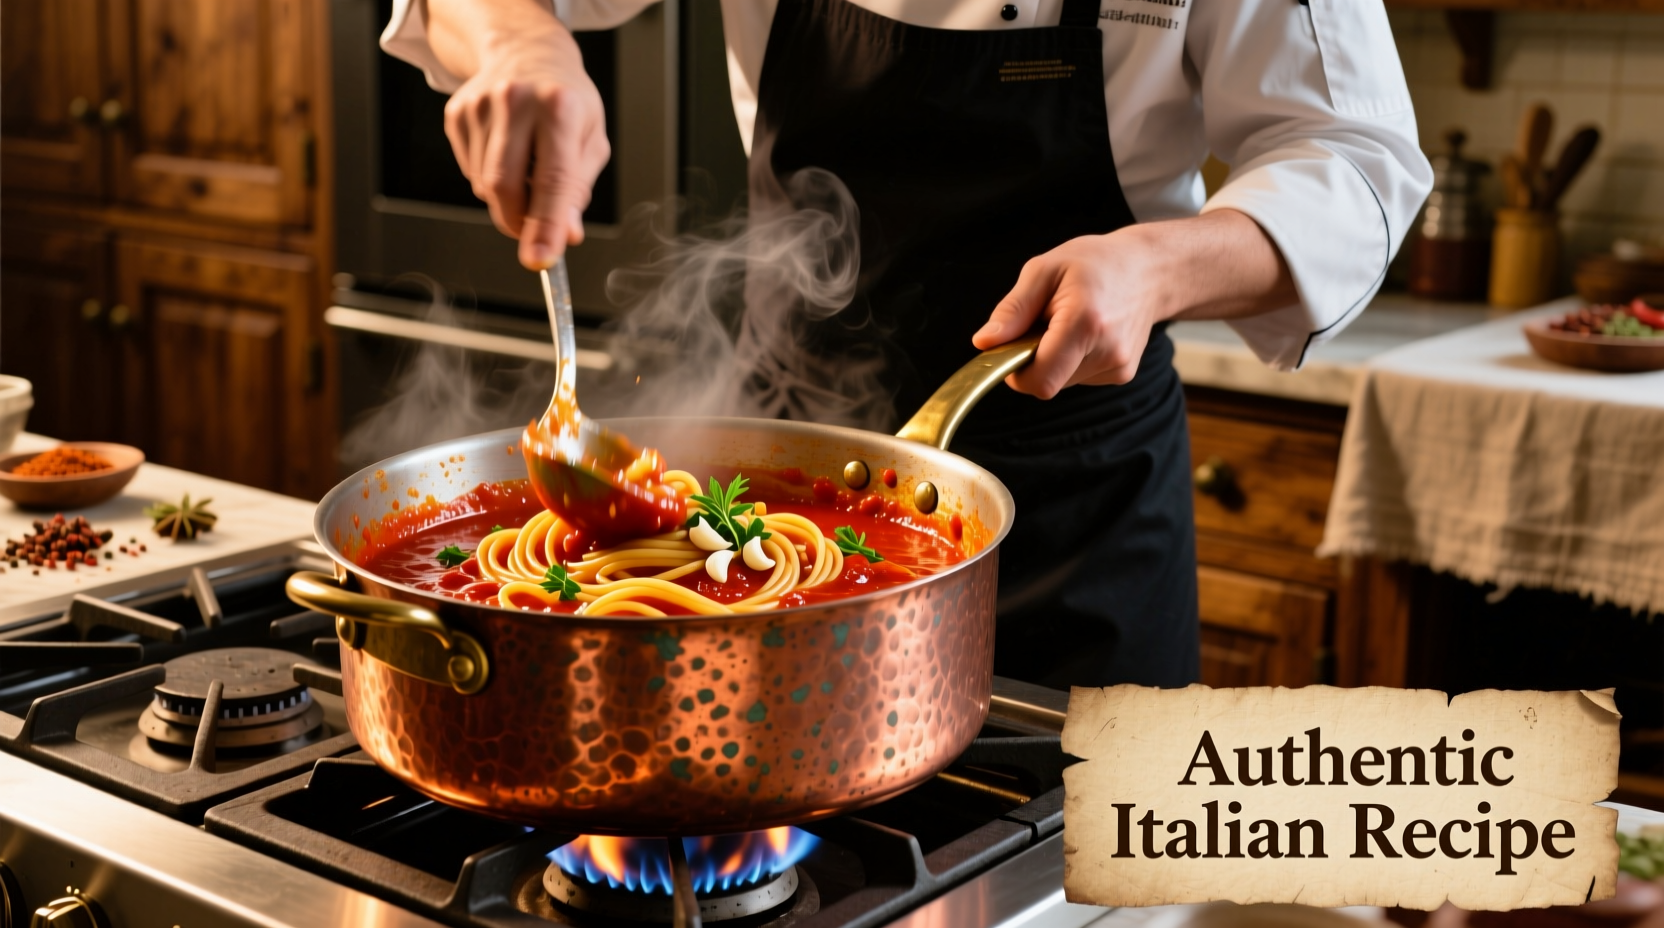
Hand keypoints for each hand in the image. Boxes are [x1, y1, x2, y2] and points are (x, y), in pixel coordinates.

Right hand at [440, 19, 608, 268]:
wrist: (525, 51)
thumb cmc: (566, 100)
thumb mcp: (591, 139)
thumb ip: (579, 190)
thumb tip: (565, 235)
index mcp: (559, 105)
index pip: (552, 178)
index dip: (546, 224)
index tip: (541, 260)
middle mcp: (515, 100)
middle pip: (505, 187)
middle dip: (519, 222)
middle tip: (534, 232)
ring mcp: (479, 105)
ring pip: (484, 185)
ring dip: (506, 200)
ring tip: (526, 172)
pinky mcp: (456, 113)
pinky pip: (469, 171)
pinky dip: (489, 179)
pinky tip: (506, 155)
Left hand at [972, 229, 1170, 398]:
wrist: (1151, 269)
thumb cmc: (1096, 263)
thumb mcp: (1045, 270)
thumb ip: (1012, 310)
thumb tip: (984, 343)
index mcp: (1085, 323)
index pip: (1039, 380)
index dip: (1015, 372)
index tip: (1012, 347)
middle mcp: (1107, 352)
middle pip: (1047, 383)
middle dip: (1033, 359)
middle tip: (1043, 323)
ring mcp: (1119, 367)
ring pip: (1061, 381)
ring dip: (1054, 359)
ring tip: (1068, 322)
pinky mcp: (1122, 373)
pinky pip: (1079, 377)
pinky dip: (1072, 359)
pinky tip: (1086, 332)